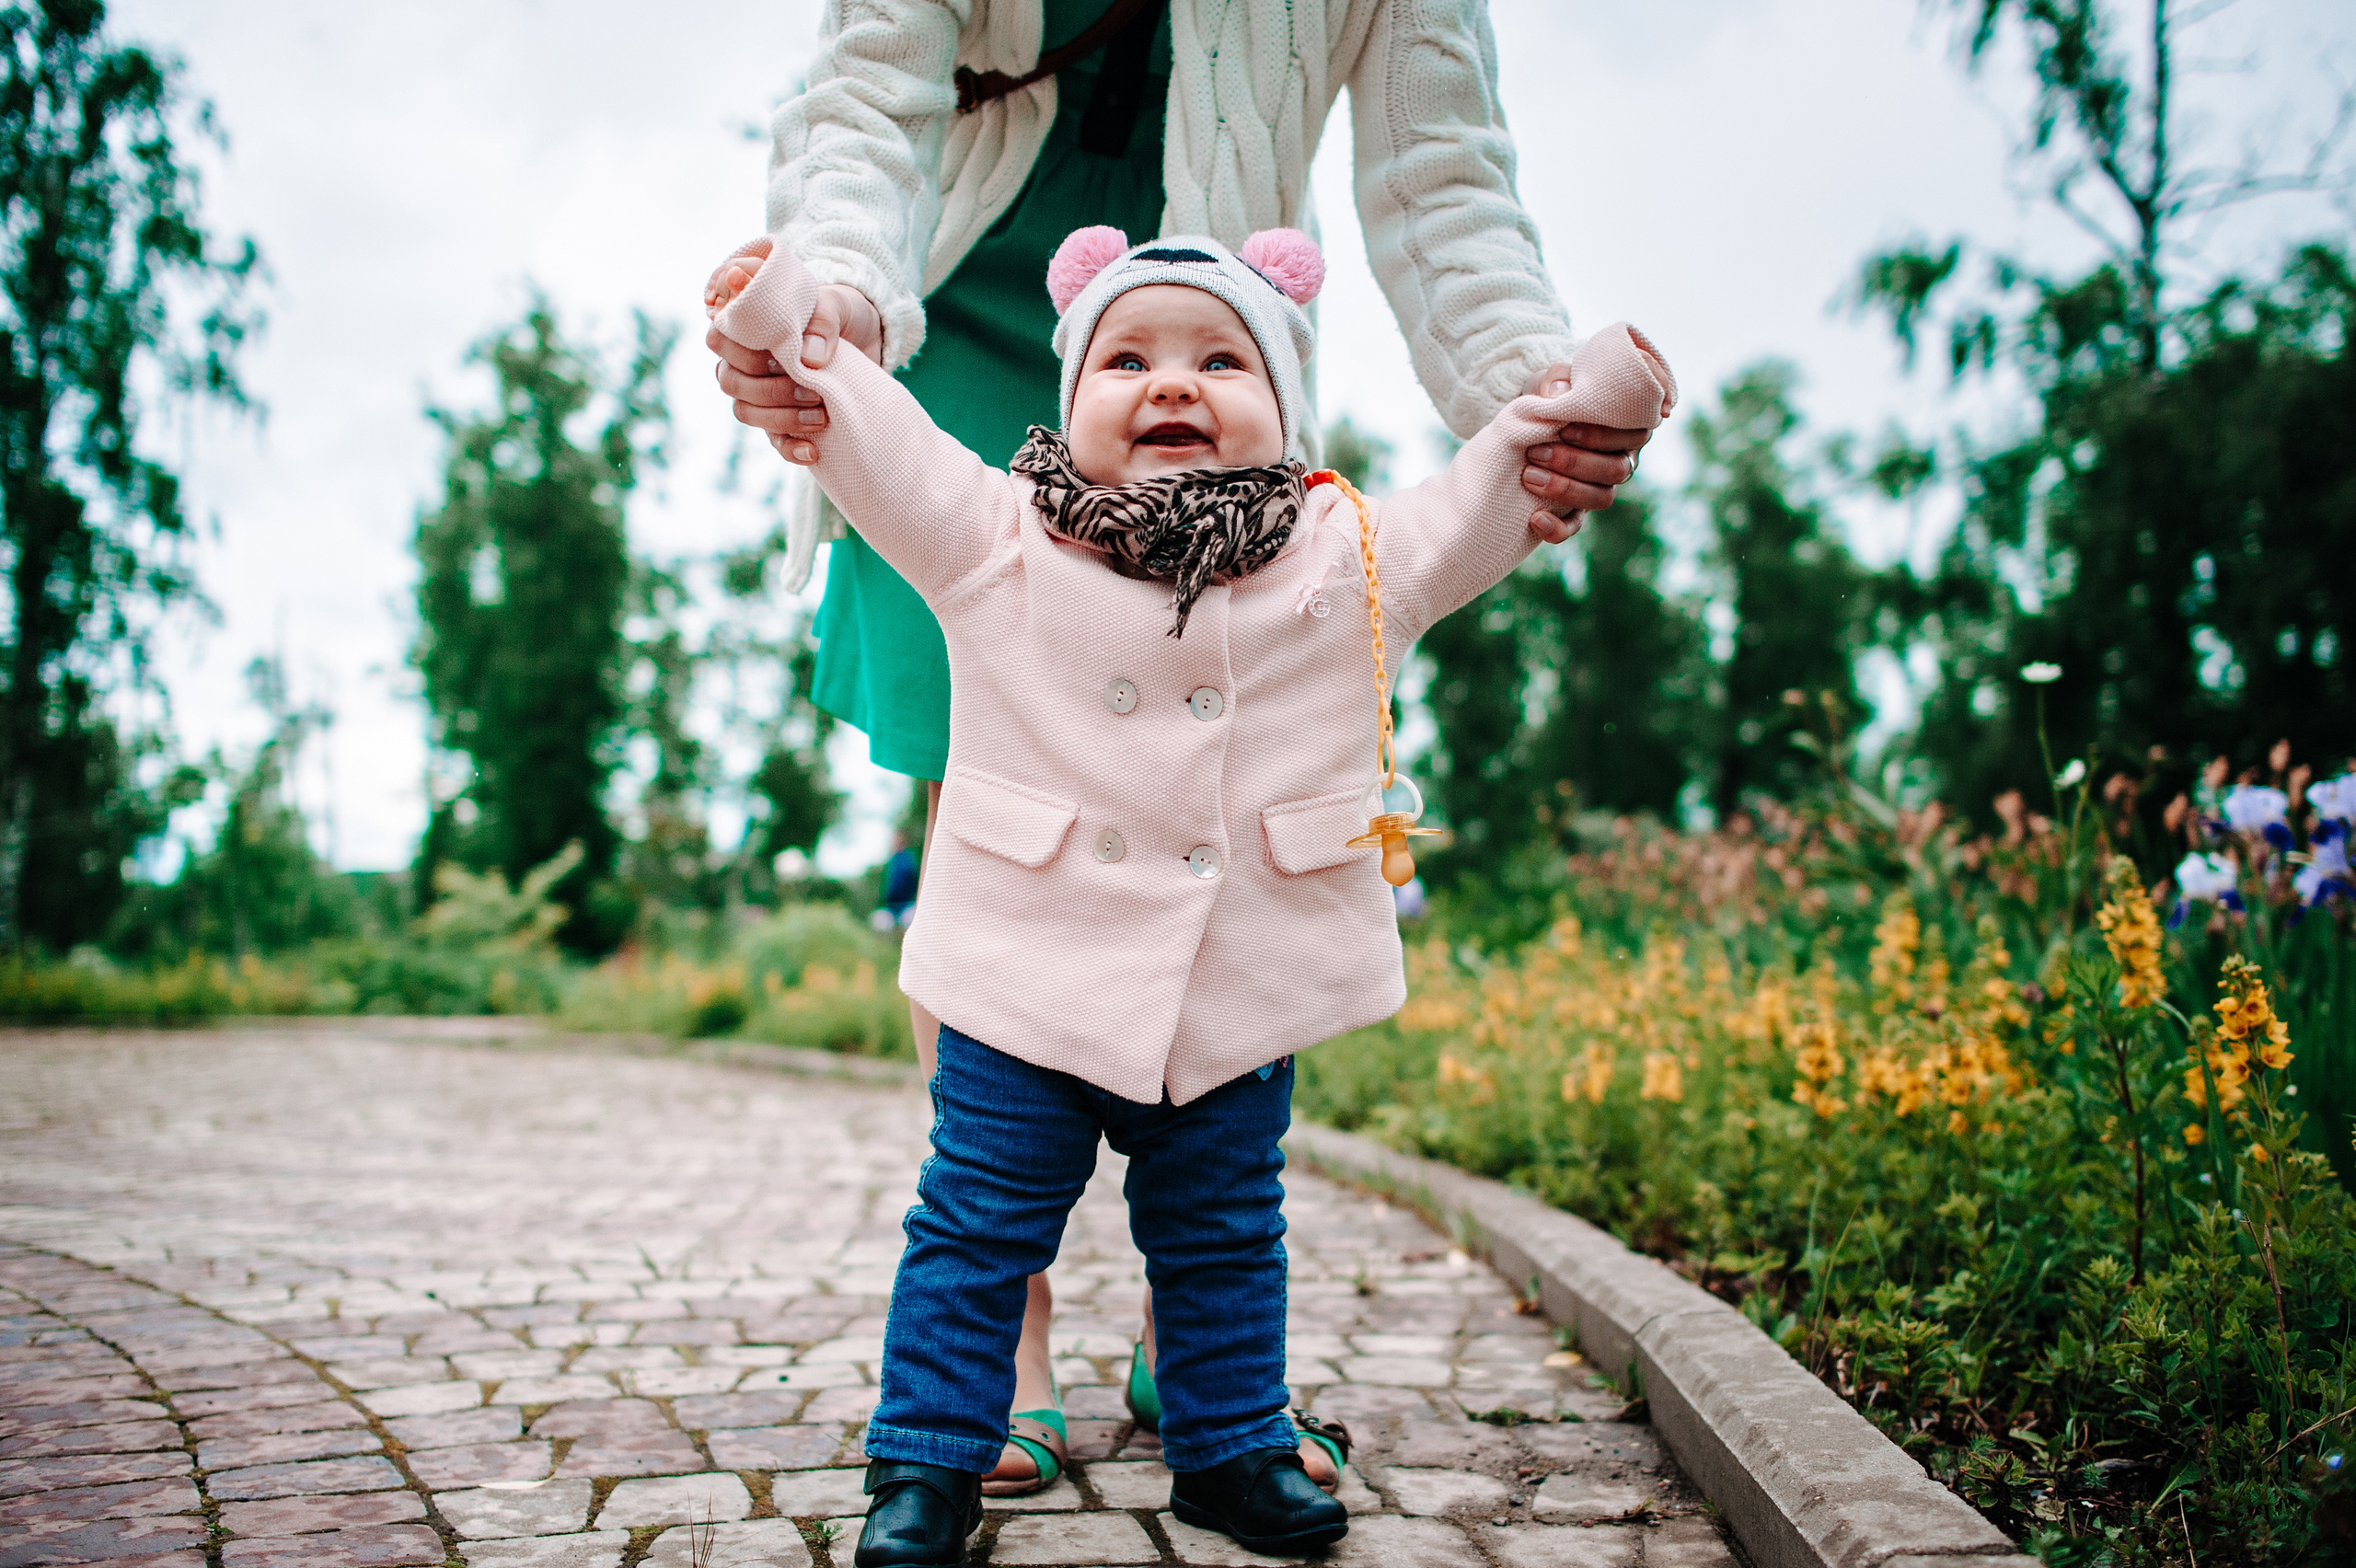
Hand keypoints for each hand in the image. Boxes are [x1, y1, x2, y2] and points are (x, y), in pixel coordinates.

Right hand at [705, 272, 883, 464]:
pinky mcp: (781, 421)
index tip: (783, 358)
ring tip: (821, 415)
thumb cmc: (841, 314)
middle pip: (731, 382)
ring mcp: (759, 394)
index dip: (745, 355)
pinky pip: (774, 442)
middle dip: (771, 390)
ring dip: (782, 419)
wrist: (868, 340)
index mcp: (746, 328)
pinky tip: (813, 451)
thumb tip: (808, 356)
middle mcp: (744, 362)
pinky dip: (791, 449)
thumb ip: (822, 319)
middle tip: (813, 391)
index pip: (719, 341)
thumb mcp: (836, 305)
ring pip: (747, 413)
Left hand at [1518, 360, 1653, 542]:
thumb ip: (1558, 380)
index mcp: (1624, 426)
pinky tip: (1534, 519)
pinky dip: (1557, 529)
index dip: (1600, 437)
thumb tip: (1560, 394)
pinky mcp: (1575, 511)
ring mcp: (1599, 487)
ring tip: (1529, 476)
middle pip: (1616, 470)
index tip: (1564, 430)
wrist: (1523, 420)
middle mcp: (1620, 459)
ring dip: (1565, 490)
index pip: (1631, 436)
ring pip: (1601, 498)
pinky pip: (1575, 527)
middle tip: (1536, 452)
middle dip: (1574, 462)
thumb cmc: (1548, 396)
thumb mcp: (1551, 379)